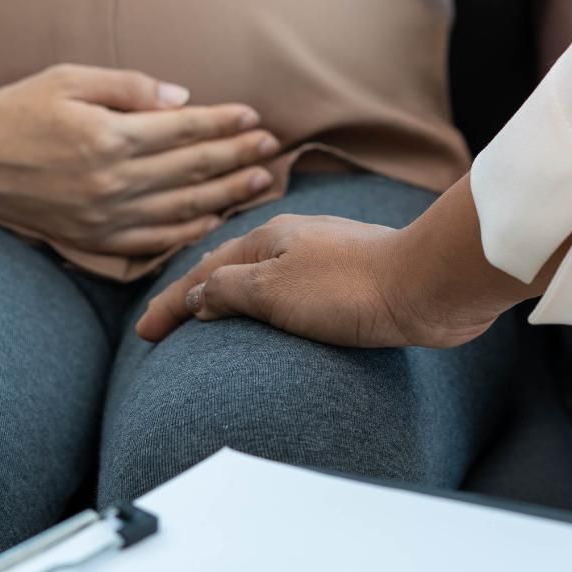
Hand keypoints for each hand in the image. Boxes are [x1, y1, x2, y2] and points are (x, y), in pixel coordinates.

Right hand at [0, 64, 279, 256]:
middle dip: (238, 158)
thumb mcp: (69, 79)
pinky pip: (154, 243)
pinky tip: (215, 222)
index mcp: (108, 136)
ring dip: (227, 197)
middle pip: (193, 171)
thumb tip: (184, 99)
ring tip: (260, 184)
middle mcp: (111, 182)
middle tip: (273, 149)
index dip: (224, 123)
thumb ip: (129, 87)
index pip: (184, 130)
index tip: (254, 117)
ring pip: (183, 211)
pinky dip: (189, 234)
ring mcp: (103, 218)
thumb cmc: (16, 110)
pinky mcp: (93, 241)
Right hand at [136, 177, 549, 347]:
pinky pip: (294, 295)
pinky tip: (275, 324)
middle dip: (196, 295)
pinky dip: (268, 308)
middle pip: (231, 269)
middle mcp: (295, 243)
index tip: (145, 333)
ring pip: (263, 279)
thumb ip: (229, 290)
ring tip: (212, 323)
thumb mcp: (273, 288)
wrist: (426, 287)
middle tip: (169, 324)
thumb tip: (197, 295)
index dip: (171, 304)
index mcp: (269, 238)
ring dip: (232, 300)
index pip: (203, 273)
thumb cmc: (350, 287)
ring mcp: (325, 260)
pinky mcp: (354, 283)